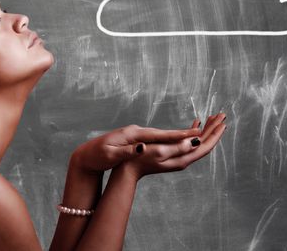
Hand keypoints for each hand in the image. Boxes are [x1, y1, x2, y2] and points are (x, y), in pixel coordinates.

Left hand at [71, 123, 201, 173]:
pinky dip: (167, 139)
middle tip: (201, 131)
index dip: (176, 136)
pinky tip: (174, 140)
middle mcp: (136, 132)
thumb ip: (127, 150)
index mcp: (133, 134)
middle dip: (182, 133)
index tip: (193, 134)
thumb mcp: (110, 154)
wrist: (85, 155)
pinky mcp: (134, 140)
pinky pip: (155, 139)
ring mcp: (136, 135)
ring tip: (194, 135)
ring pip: (161, 136)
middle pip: (163, 133)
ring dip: (176, 136)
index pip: (159, 135)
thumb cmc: (97, 156)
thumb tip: (142, 147)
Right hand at [120, 113, 226, 180]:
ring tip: (213, 117)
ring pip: (198, 141)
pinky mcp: (172, 152)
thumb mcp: (160, 152)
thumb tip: (198, 141)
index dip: (215, 134)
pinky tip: (196, 123)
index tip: (223, 122)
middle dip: (214, 129)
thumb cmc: (141, 158)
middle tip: (222, 115)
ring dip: (206, 129)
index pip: (205, 146)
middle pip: (204, 142)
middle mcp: (184, 158)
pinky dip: (194, 130)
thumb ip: (179, 147)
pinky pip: (188, 140)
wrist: (128, 168)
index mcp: (183, 158)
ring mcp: (178, 156)